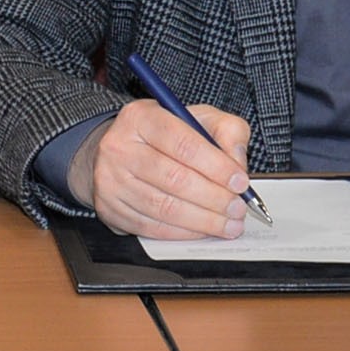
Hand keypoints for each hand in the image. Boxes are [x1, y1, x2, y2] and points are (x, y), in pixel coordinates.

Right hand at [76, 98, 254, 241]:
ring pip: (163, 208)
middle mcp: (119, 147)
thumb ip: (226, 130)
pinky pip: (151, 227)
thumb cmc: (164, 136)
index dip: (216, 166)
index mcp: (141, 117)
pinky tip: (202, 230)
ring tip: (227, 224)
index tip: (240, 181)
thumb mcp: (197, 118)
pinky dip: (182, 233)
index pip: (183, 143)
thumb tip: (237, 162)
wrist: (120, 153)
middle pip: (173, 178)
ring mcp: (110, 180)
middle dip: (214, 198)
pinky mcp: (109, 208)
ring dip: (202, 221)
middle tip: (237, 208)